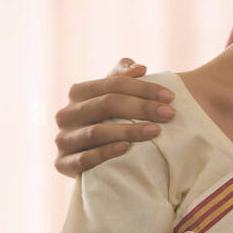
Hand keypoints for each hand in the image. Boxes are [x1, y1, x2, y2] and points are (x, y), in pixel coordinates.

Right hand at [53, 58, 176, 176]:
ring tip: (155, 131)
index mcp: (78, 92)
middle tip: (169, 114)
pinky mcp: (62, 163)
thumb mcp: (113, 96)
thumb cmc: (107, 121)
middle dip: (142, 107)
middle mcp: (66, 114)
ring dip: (129, 131)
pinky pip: (84, 159)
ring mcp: (63, 139)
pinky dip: (106, 153)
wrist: (90, 159)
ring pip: (96, 132)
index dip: (143, 88)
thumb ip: (122, 77)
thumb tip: (139, 68)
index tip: (170, 96)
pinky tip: (127, 149)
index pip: (113, 84)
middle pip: (106, 104)